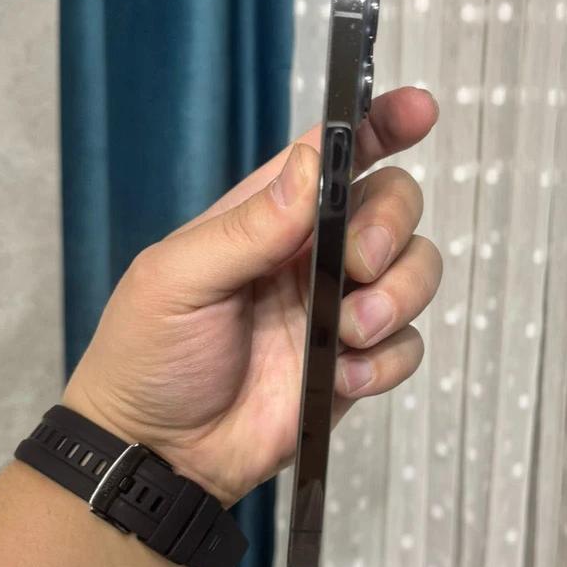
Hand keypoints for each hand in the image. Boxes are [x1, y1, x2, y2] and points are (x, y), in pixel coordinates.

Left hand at [63, 87, 441, 506]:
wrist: (158, 455)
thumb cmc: (148, 355)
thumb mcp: (177, 279)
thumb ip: (247, 226)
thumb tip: (313, 168)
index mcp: (268, 215)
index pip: (335, 154)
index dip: (380, 124)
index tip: (419, 111)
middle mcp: (314, 252)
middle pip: (394, 204)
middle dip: (390, 227)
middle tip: (357, 265)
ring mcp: (339, 309)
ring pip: (417, 270)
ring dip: (398, 296)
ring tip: (350, 333)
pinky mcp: (356, 365)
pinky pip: (409, 345)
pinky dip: (388, 360)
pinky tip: (342, 379)